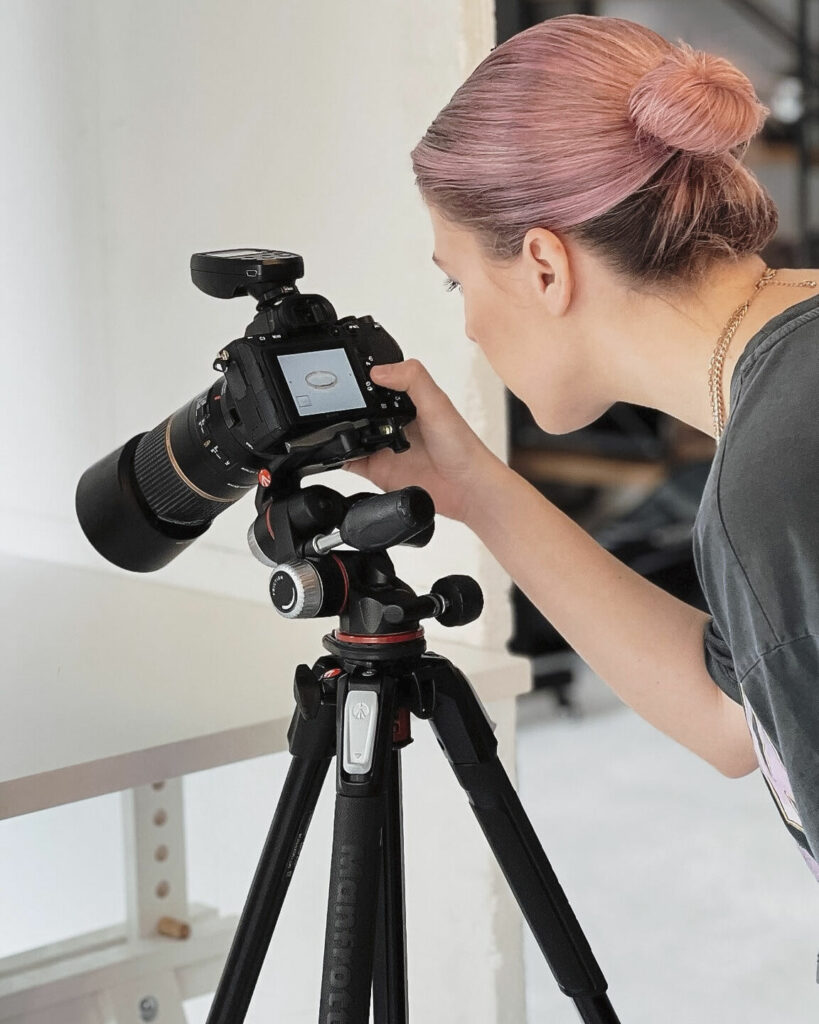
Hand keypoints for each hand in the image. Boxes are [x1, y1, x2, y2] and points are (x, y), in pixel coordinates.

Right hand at [343, 358, 500, 522]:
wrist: (467, 489)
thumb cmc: (462, 447)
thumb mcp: (438, 404)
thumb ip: (413, 379)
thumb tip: (380, 371)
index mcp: (406, 399)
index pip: (375, 383)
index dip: (359, 377)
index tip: (344, 371)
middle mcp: (392, 422)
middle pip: (356, 409)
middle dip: (343, 406)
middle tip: (334, 403)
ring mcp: (382, 446)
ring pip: (348, 434)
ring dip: (337, 431)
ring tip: (333, 426)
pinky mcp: (375, 469)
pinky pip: (348, 462)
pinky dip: (337, 457)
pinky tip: (336, 452)